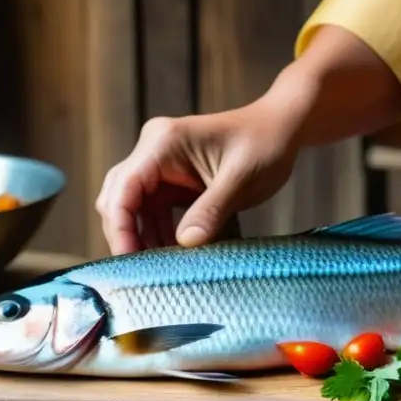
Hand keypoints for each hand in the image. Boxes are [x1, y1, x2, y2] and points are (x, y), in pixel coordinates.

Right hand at [96, 99, 298, 253]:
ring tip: (162, 268)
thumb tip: (186, 244)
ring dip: (145, 237)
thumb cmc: (265, 144)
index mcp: (163, 143)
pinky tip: (177, 255)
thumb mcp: (241, 180)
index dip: (120, 226)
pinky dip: (162, 233)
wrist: (281, 129)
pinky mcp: (174, 179)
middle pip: (119, 198)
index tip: (127, 259)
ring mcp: (162, 165)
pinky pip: (156, 210)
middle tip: (140, 271)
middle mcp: (154, 151)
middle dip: (126, 235)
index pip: (124, 188)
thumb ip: (212, 210)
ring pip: (135, 207)